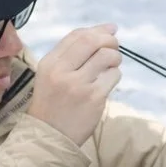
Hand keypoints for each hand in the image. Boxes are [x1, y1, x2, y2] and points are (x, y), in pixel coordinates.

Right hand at [29, 24, 122, 145]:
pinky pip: (113, 76)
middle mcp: (62, 71)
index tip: (110, 30)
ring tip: (111, 66)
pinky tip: (108, 82)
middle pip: (92, 41)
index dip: (97, 30)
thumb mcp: (51, 75)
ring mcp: (78, 85)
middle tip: (115, 47)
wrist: (50, 137)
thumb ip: (72, 55)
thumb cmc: (54, 104)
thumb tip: (106, 31)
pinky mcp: (94, 98)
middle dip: (110, 40)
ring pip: (107, 56)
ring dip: (115, 58)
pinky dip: (115, 75)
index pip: (77, 35)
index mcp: (50, 63)